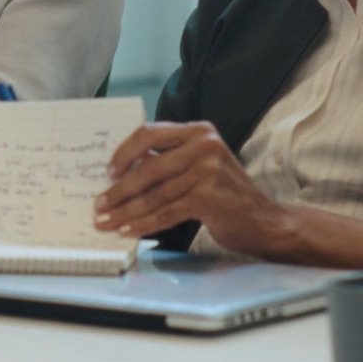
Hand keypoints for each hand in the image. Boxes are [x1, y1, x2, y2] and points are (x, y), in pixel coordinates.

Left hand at [93, 121, 284, 254]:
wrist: (264, 220)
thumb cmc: (226, 193)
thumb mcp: (202, 163)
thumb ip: (171, 159)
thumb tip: (122, 171)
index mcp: (198, 131)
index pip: (149, 133)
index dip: (124, 152)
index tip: (107, 171)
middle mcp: (203, 146)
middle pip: (147, 167)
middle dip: (118, 189)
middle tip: (98, 204)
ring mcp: (206, 171)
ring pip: (153, 194)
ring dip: (124, 211)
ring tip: (105, 221)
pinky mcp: (207, 197)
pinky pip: (165, 212)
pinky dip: (142, 223)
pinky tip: (127, 230)